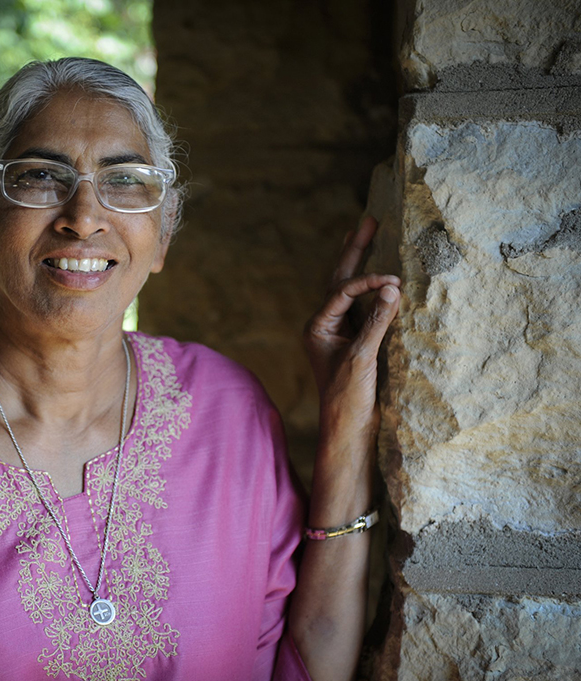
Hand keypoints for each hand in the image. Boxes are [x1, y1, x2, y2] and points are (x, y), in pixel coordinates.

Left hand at [304, 216, 399, 466]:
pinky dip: (372, 287)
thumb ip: (377, 323)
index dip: (367, 282)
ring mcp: (339, 332)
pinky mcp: (355, 340)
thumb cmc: (348, 398)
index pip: (341, 291)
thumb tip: (392, 287)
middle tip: (369, 220)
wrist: (348, 430)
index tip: (394, 281)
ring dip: (360, 262)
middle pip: (339, 279)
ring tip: (368, 234)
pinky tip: (382, 275)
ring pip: (349, 289)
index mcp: (317, 327)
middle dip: (354, 250)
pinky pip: (363, 305)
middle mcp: (325, 325)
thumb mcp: (362, 359)